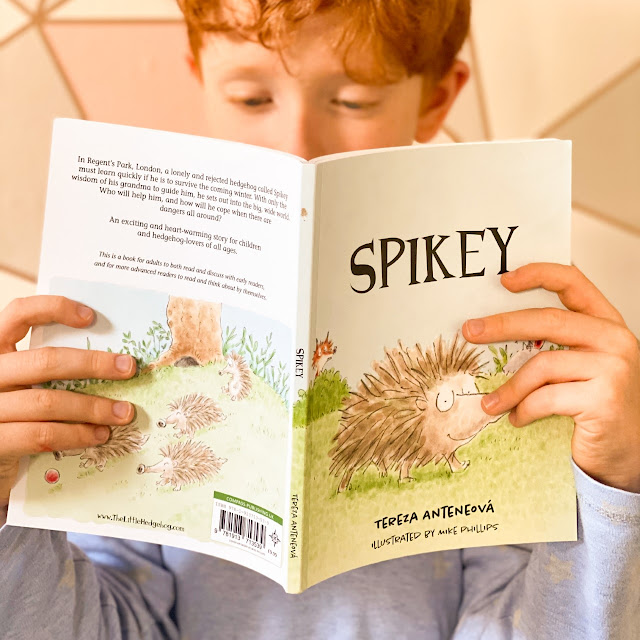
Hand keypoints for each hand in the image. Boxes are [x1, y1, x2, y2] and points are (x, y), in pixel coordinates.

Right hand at [0, 296, 136, 506]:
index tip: (90, 317)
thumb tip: (110, 358)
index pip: (18, 315)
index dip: (53, 308)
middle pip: (44, 360)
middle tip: (128, 368)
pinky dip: (76, 435)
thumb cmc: (16, 415)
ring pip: (47, 401)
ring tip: (123, 412)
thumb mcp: (26, 383)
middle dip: (94, 364)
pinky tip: (99, 435)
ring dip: (93, 407)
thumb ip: (50, 368)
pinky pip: (41, 435)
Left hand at [462, 263, 639, 492]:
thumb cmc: (597, 405)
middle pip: (548, 320)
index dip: (538, 274)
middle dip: (502, 325)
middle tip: (470, 331)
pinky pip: (545, 398)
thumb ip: (555, 343)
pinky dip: (524, 409)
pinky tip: (517, 418)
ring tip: (491, 403)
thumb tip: (494, 328)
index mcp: (607, 323)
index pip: (574, 283)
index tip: (504, 279)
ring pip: (542, 365)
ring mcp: (613, 368)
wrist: (627, 451)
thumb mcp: (579, 365)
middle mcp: (615, 339)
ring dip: (509, 388)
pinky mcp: (604, 399)